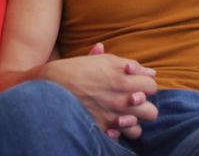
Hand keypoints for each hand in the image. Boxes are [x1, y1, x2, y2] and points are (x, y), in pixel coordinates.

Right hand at [42, 42, 157, 139]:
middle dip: (144, 108)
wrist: (46, 87)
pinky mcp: (100, 129)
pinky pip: (120, 138)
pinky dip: (118, 134)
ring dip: (132, 123)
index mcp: (122, 78)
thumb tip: (146, 70)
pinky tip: (111, 126)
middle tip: (131, 103)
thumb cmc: (72, 70)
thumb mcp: (99, 60)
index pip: (152, 86)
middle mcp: (120, 99)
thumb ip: (124, 64)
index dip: (145, 85)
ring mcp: (111, 116)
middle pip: (151, 111)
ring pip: (138, 129)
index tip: (135, 84)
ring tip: (122, 117)